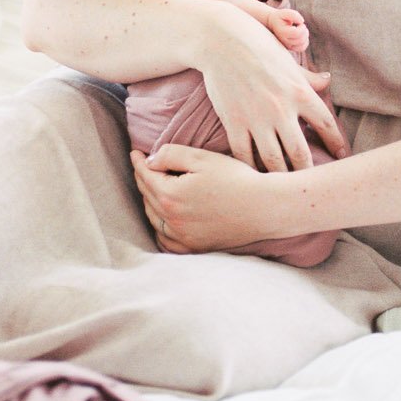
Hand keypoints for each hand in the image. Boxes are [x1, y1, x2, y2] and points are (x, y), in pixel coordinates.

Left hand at [130, 146, 280, 252]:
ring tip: (152, 187)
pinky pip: (167, 240)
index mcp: (170, 196)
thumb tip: (150, 161)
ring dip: (149, 201)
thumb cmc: (236, 179)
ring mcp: (183, 237)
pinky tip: (162, 219)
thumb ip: (171, 155)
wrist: (264, 208)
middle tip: (143, 166)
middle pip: (147, 195)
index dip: (139, 161)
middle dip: (143, 178)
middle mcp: (172, 220)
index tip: (135, 153)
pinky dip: (160, 228)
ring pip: (154, 218)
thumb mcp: (202, 158)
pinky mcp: (195, 247)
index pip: (146, 175)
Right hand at [198, 7, 349, 171]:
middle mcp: (281, 109)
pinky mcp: (234, 122)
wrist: (219, 39)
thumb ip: (307, 77)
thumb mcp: (287, 59)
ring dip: (281, 176)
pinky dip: (250, 168)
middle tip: (312, 183)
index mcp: (299, 91)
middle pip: (301, 153)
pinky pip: (244, 154)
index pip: (326, 124)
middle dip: (308, 171)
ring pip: (273, 160)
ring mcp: (256, 118)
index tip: (342, 157)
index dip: (336, 143)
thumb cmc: (256, 44)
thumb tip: (327, 81)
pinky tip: (254, 176)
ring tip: (285, 186)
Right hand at [265, 5, 309, 53]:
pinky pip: (302, 48)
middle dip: (304, 31)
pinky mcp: (290, 48)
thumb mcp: (285, 12)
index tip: (300, 23)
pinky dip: (305, 42)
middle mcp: (284, 41)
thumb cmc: (280, 17)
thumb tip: (302, 21)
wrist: (274, 23)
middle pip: (301, 39)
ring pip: (302, 45)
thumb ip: (294, 15)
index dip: (302, 27)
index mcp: (282, 32)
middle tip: (300, 25)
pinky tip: (301, 35)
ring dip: (305, 36)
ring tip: (300, 30)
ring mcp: (287, 46)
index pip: (297, 33)